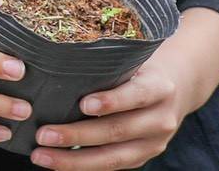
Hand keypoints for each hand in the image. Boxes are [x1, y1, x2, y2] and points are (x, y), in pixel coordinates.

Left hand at [31, 6, 218, 168]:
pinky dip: (82, 166)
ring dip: (73, 160)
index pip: (136, 95)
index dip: (111, 101)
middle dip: (77, 135)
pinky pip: (111, 166)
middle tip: (43, 134)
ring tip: (41, 155)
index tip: (83, 104)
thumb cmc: (141, 67)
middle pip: (117, 130)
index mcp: (159, 88)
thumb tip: (54, 60)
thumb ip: (107, 64)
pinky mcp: (143, 157)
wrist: (178, 87)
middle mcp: (161, 119)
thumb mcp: (134, 59)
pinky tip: (56, 162)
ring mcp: (154, 143)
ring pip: (112, 157)